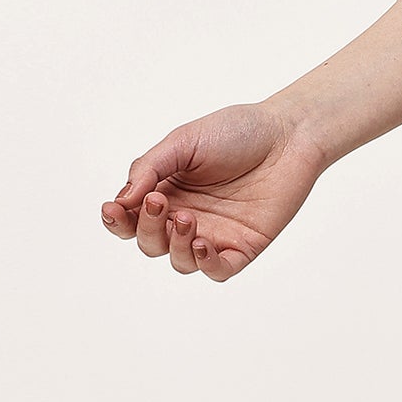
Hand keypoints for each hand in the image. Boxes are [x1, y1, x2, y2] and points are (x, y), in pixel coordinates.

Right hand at [100, 102, 326, 279]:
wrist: (288, 134)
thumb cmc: (237, 131)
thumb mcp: (183, 142)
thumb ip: (149, 169)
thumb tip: (122, 200)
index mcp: (167, 191)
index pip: (130, 218)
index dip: (117, 221)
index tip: (114, 209)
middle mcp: (187, 216)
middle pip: (150, 243)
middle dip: (146, 228)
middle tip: (160, 203)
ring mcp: (215, 234)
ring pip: (179, 261)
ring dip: (174, 245)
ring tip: (187, 218)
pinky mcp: (244, 246)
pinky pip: (217, 270)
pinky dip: (205, 264)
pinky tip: (202, 244)